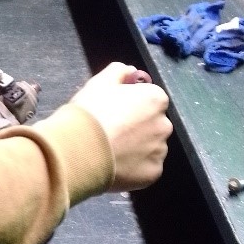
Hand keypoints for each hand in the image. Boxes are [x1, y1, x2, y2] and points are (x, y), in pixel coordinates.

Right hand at [71, 62, 172, 190]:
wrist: (78, 150)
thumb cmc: (90, 113)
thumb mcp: (99, 83)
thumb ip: (118, 71)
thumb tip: (131, 71)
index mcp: (155, 99)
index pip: (151, 99)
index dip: (133, 105)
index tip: (115, 112)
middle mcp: (164, 124)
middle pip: (154, 124)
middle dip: (139, 127)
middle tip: (113, 133)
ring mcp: (160, 151)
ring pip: (151, 147)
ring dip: (138, 148)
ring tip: (113, 151)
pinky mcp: (153, 173)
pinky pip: (146, 167)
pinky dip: (135, 167)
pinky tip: (117, 165)